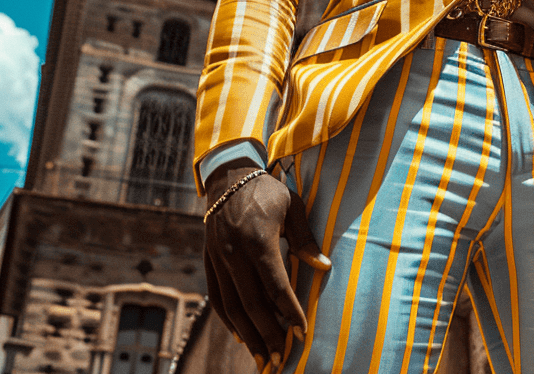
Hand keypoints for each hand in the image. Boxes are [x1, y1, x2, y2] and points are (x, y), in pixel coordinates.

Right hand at [203, 161, 330, 371]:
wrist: (228, 177)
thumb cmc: (268, 192)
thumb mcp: (293, 207)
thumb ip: (305, 240)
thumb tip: (325, 267)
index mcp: (258, 239)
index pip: (275, 285)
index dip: (289, 311)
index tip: (302, 331)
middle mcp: (234, 253)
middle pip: (251, 303)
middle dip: (267, 334)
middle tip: (281, 358)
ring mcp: (218, 258)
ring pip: (231, 306)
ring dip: (247, 335)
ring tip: (262, 357)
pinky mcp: (208, 261)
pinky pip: (216, 297)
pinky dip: (228, 320)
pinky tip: (241, 336)